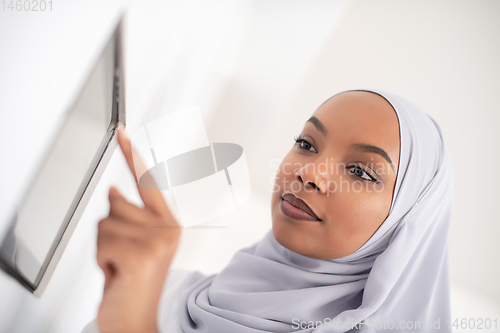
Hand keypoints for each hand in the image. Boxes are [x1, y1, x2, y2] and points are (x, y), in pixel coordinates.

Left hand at [96, 128, 180, 332]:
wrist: (135, 321)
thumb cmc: (132, 283)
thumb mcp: (131, 244)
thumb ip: (128, 214)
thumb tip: (113, 190)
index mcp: (168, 223)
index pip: (147, 182)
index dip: (132, 156)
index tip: (122, 133)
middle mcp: (168, 229)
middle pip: (116, 203)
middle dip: (108, 230)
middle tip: (120, 256)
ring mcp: (159, 241)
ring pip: (106, 221)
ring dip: (103, 247)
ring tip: (119, 266)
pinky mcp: (143, 255)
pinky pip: (103, 241)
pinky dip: (101, 259)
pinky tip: (117, 273)